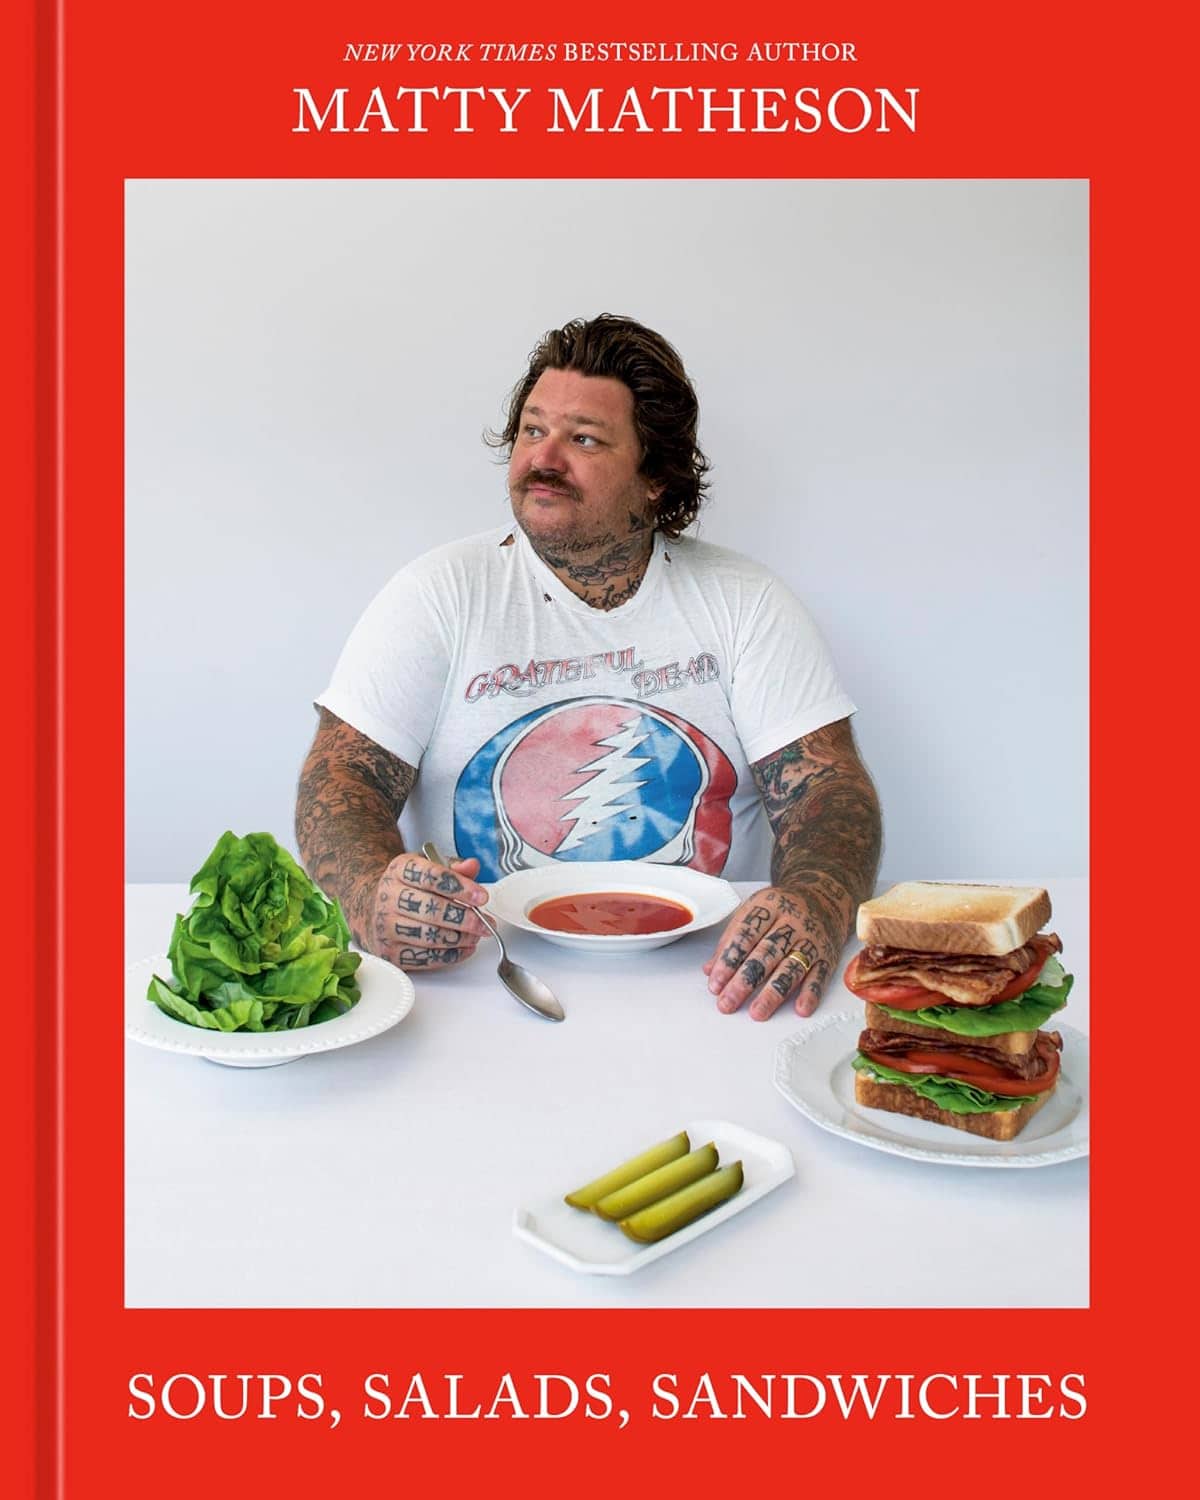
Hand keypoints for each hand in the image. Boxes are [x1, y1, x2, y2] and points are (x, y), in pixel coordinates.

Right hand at [365, 852, 489, 969]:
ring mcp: (386, 926)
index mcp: (400, 870)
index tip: (482, 897)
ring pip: (429, 936)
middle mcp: (388, 896)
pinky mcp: (389, 952)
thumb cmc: (409, 888)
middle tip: (485, 922)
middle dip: (465, 918)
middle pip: (431, 910)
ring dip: (459, 938)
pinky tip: (464, 947)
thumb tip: (472, 867)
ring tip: (477, 935)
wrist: (374, 907)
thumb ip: (454, 868)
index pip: (432, 877)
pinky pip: (424, 958)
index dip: (460, 888)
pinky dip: (450, 956)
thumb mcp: (429, 868)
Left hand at [703, 886, 843, 1020]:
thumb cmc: (783, 908)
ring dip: (773, 993)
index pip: (744, 936)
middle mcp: (792, 921)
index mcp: (768, 905)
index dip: (728, 961)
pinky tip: (799, 1008)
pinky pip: (820, 975)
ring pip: (791, 967)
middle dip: (744, 982)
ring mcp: (812, 938)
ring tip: (757, 1012)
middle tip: (728, 1002)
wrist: (824, 897)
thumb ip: (731, 939)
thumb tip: (710, 969)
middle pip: (765, 954)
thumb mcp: (754, 910)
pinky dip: (810, 993)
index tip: (715, 983)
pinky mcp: (828, 954)